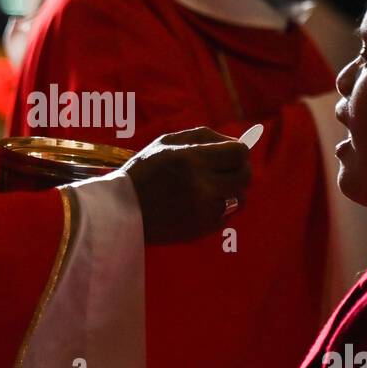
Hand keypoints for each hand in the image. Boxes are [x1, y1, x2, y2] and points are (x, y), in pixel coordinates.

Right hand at [121, 127, 250, 245]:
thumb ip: (204, 137)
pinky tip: (199, 205)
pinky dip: (219, 210)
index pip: (239, 153)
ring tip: (212, 190)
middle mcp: (202, 184)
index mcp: (192, 158)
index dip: (239, 152)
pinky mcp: (202, 229)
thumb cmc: (144, 171)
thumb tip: (237, 142)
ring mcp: (204, 209)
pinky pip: (226, 217)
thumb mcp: (167, 143)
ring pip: (240, 199)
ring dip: (231, 193)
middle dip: (240, 171)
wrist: (121, 211)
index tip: (230, 155)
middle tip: (226, 172)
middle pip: (245, 176)